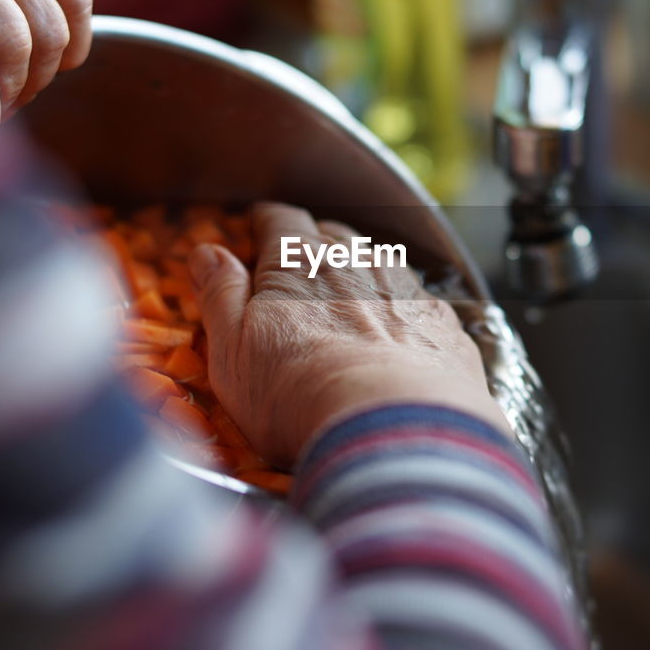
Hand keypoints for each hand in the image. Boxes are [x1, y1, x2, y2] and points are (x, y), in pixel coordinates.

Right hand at [189, 202, 510, 466]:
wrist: (395, 427)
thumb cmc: (298, 394)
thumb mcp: (233, 348)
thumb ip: (221, 295)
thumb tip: (207, 254)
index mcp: (297, 262)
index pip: (280, 221)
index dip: (267, 222)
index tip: (260, 226)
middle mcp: (356, 262)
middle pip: (333, 235)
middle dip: (315, 243)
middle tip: (300, 266)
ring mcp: (405, 289)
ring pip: (379, 262)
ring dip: (361, 271)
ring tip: (348, 296)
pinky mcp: (443, 323)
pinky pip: (418, 300)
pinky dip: (402, 309)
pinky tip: (397, 334)